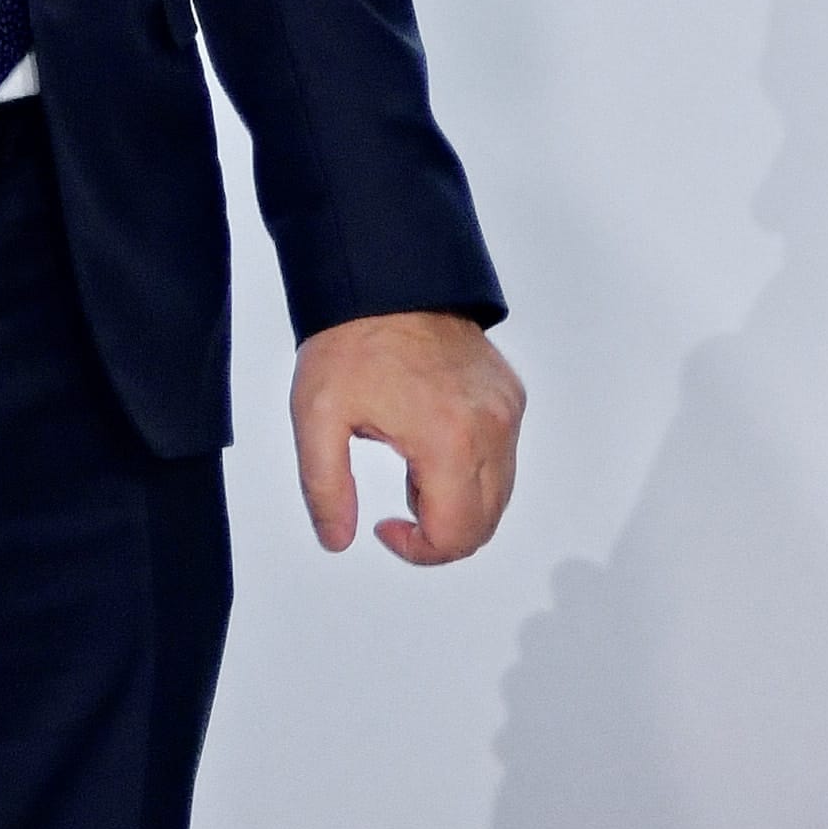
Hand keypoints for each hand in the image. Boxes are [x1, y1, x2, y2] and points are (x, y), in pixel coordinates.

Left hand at [288, 310, 525, 565]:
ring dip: (459, 505)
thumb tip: (338, 538)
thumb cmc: (352, 340)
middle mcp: (491, 428)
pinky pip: (505, 457)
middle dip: (441, 535)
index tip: (385, 529)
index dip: (418, 551)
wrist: (387, 278)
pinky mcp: (511, 395)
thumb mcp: (316, 418)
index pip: (455, 536)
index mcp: (447, 440)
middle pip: (484, 524)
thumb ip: (325, 489)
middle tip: (398, 515)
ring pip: (499, 494)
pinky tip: (432, 446)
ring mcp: (506, 410)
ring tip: (411, 471)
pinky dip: (475, 471)